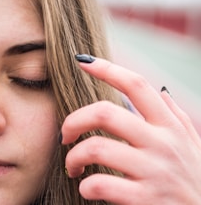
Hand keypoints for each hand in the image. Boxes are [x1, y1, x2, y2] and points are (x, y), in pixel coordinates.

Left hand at [61, 57, 200, 204]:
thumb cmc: (193, 176)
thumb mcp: (190, 141)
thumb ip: (174, 114)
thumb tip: (160, 91)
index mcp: (168, 125)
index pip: (136, 85)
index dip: (107, 69)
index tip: (83, 62)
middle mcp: (161, 143)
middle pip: (105, 113)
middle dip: (74, 120)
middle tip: (65, 134)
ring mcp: (153, 171)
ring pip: (96, 148)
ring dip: (74, 156)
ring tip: (73, 164)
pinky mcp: (145, 199)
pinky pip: (102, 185)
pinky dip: (86, 185)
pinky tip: (87, 187)